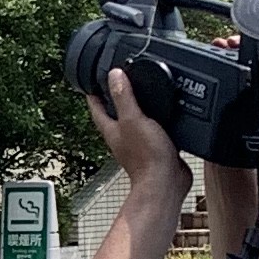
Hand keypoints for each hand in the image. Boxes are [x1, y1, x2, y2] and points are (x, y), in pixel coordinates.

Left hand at [90, 67, 187, 203]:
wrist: (166, 183)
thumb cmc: (147, 158)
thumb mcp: (133, 120)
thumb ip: (123, 97)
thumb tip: (114, 75)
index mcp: (111, 129)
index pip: (96, 107)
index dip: (93, 92)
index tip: (92, 79)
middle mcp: (122, 136)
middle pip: (113, 113)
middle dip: (114, 98)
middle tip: (116, 83)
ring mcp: (137, 143)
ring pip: (132, 120)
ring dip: (136, 108)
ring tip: (140, 93)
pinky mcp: (154, 148)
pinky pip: (151, 129)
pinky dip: (155, 119)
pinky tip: (163, 114)